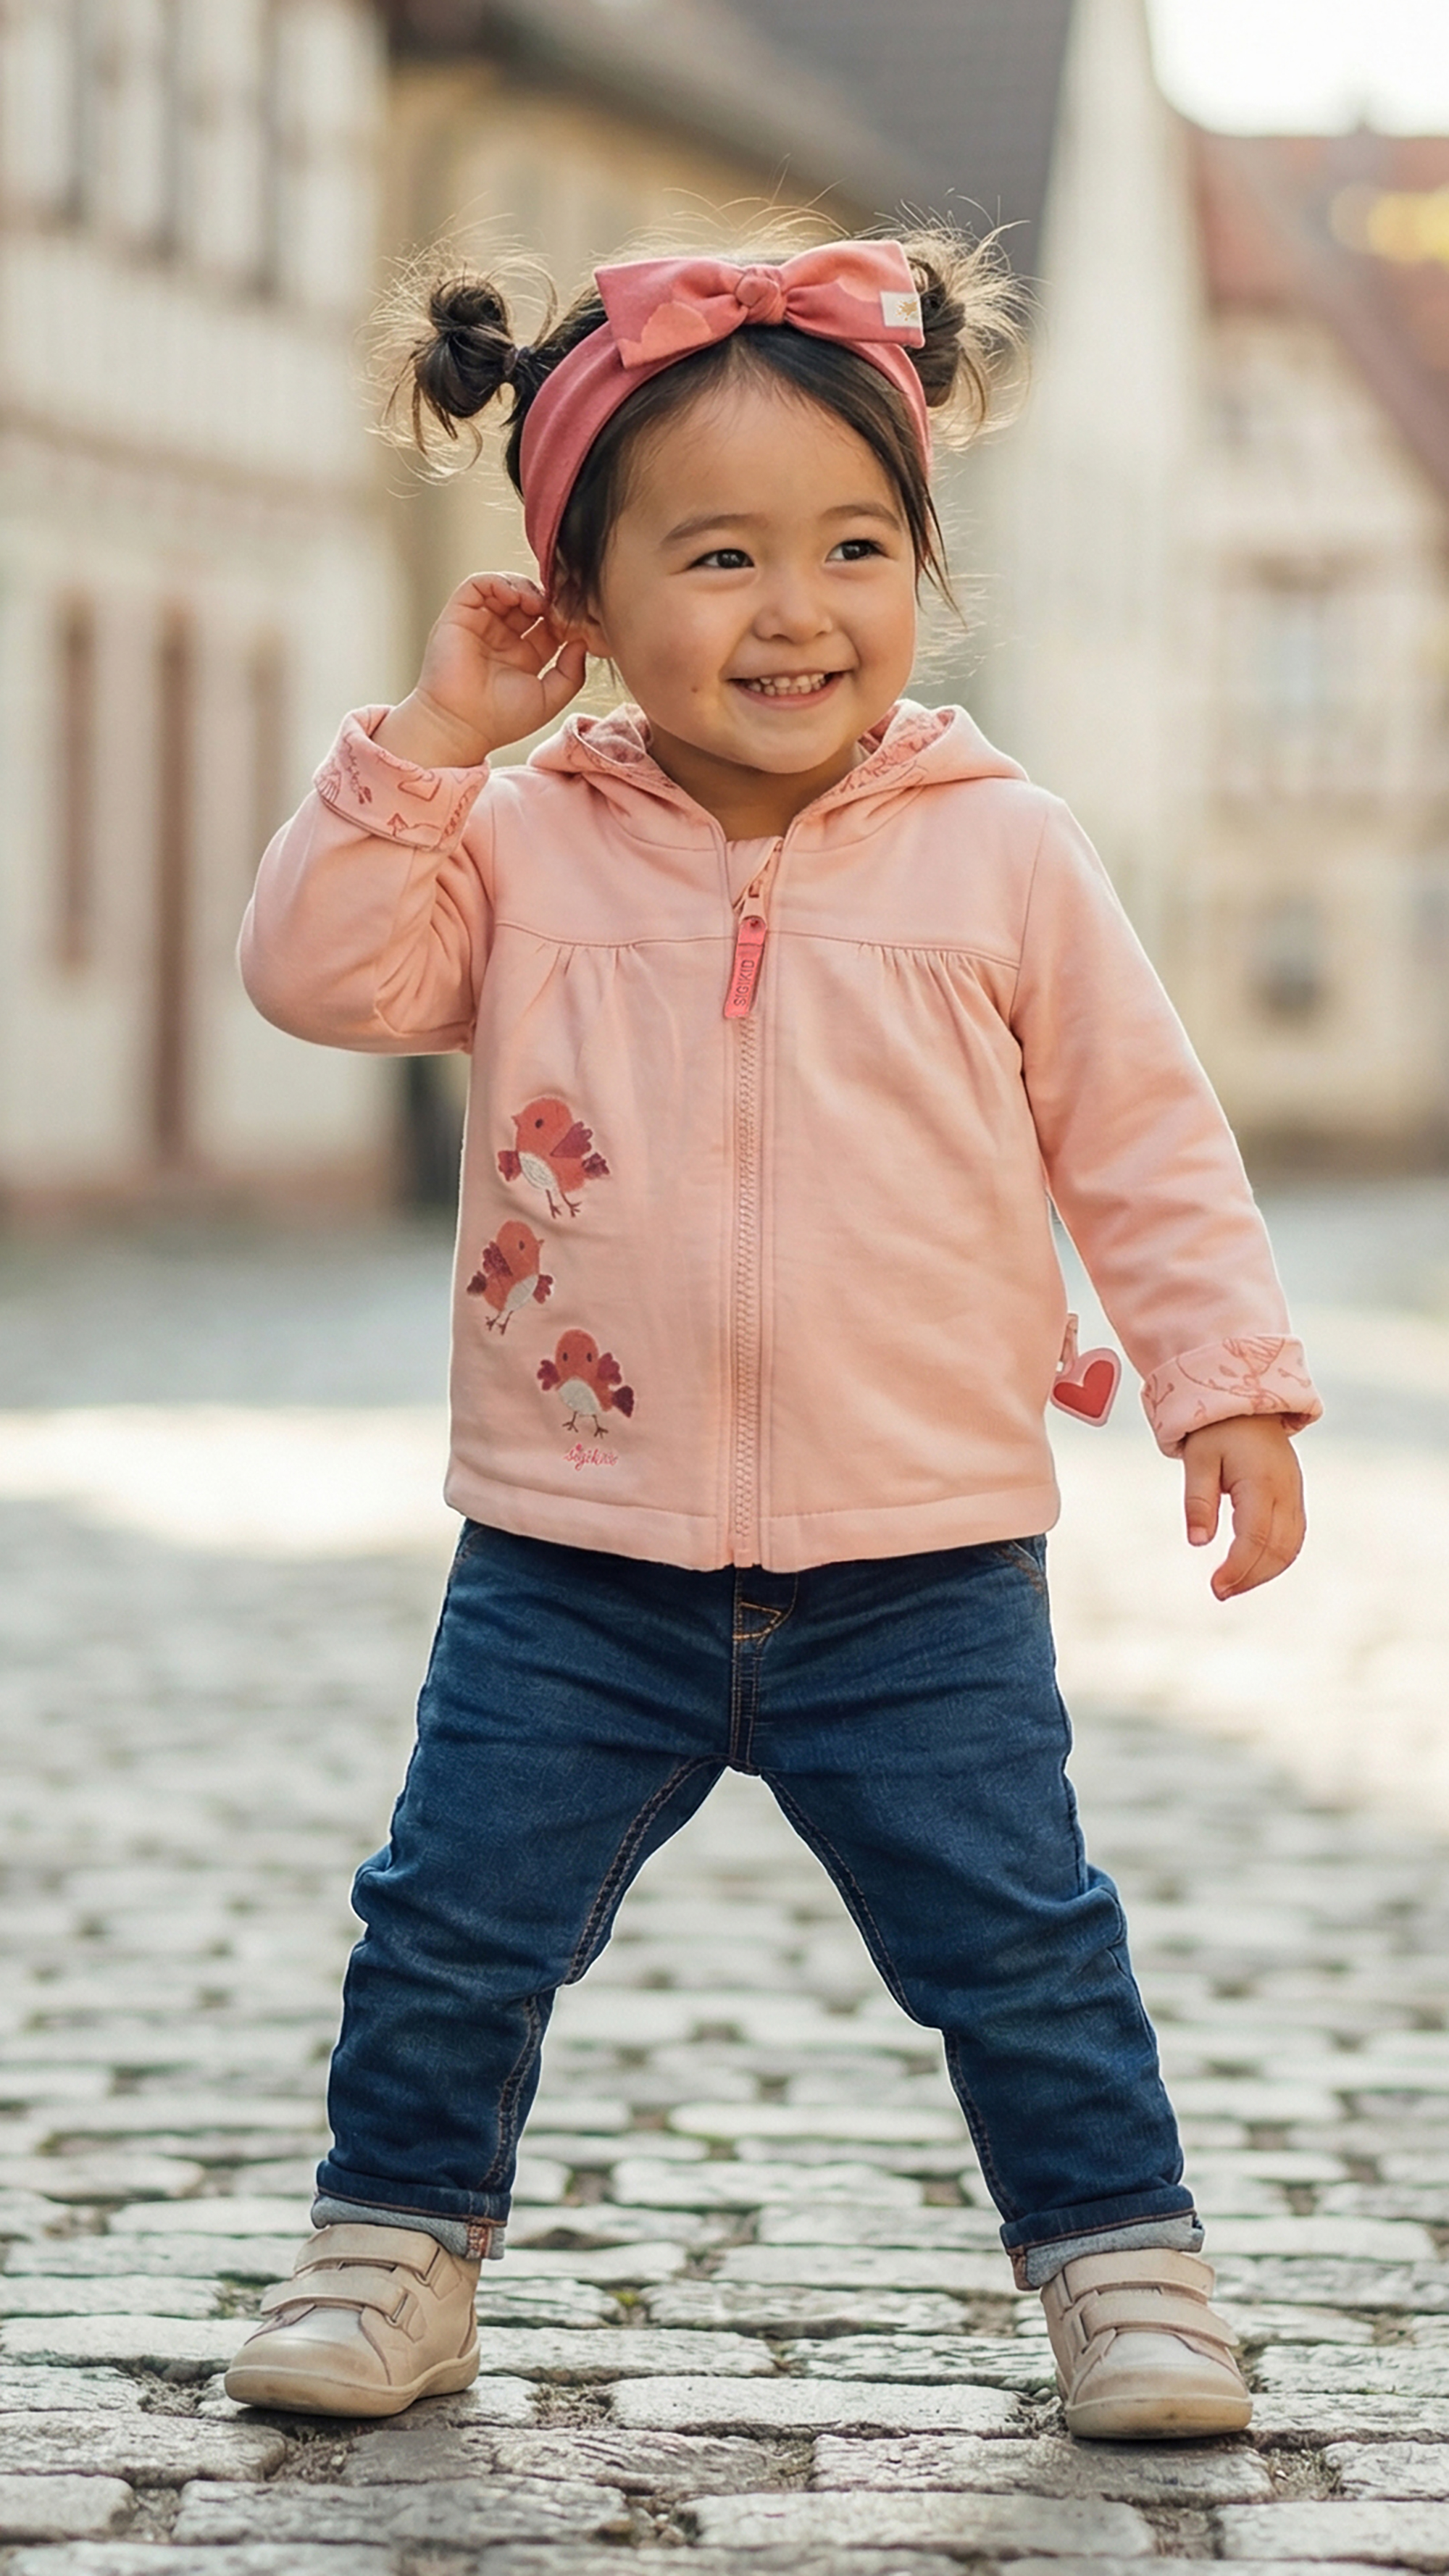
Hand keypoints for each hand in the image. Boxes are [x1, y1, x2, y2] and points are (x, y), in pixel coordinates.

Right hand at [374, 574, 587, 768]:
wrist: (462, 726)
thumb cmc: (501, 720)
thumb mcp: (549, 699)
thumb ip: (572, 674)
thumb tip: (582, 642)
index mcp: (523, 655)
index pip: (547, 622)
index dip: (562, 616)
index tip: (574, 620)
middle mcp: (502, 636)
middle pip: (528, 600)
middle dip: (545, 598)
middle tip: (556, 605)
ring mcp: (480, 624)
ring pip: (505, 587)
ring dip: (524, 587)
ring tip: (535, 603)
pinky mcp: (458, 615)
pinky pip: (478, 584)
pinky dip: (498, 581)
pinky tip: (514, 596)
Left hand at [1182, 1414, 1304, 1599]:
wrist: (1246, 1406)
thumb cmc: (1216, 1432)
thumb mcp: (1198, 1460)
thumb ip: (1198, 1500)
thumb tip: (1198, 1542)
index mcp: (1261, 1481)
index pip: (1255, 1537)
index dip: (1238, 1567)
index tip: (1216, 1587)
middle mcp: (1285, 1491)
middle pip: (1278, 1549)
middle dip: (1251, 1577)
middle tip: (1220, 1592)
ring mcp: (1295, 1495)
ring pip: (1291, 1547)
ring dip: (1265, 1572)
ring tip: (1233, 1585)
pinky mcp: (1295, 1498)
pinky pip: (1294, 1537)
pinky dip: (1276, 1558)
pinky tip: (1252, 1569)